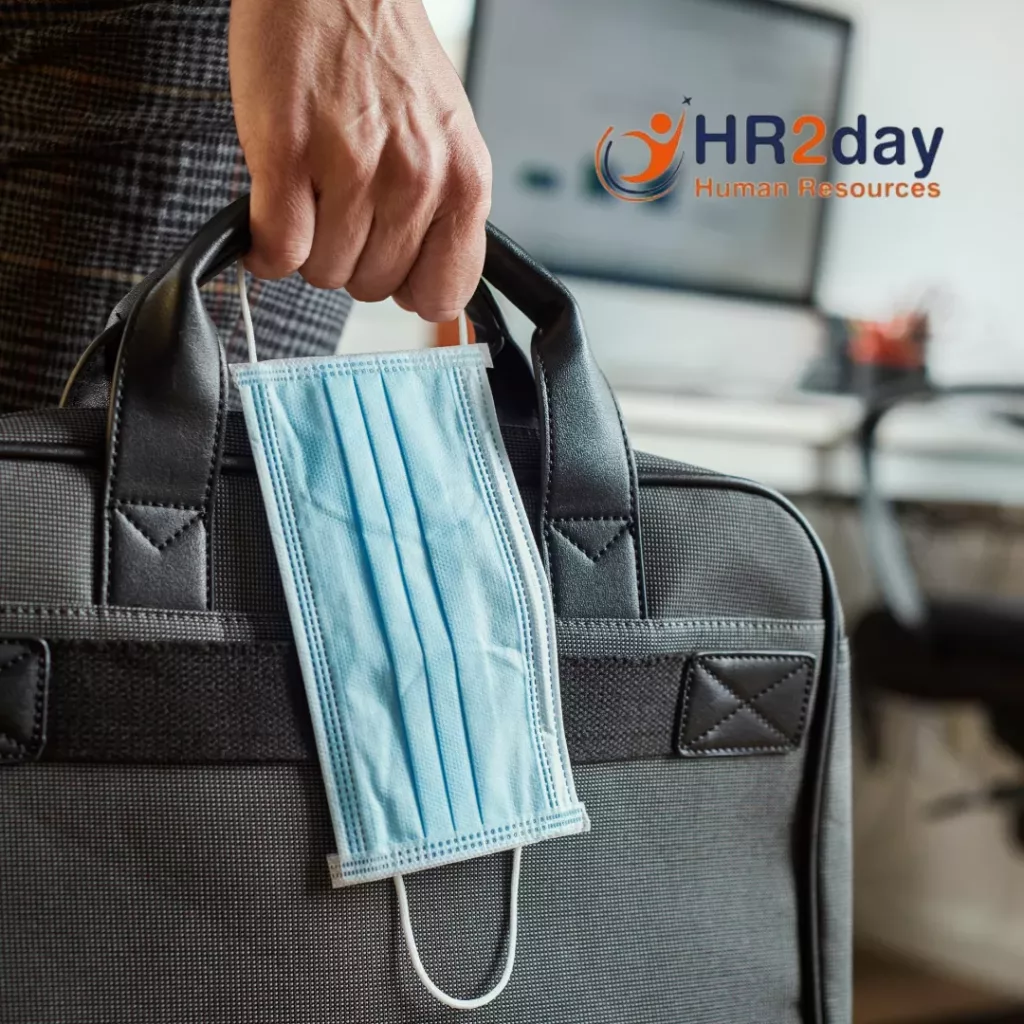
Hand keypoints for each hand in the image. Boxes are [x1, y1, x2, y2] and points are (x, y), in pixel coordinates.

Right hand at [229, 0, 491, 321]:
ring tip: (310, 190)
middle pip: (373, 288)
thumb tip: (429, 296)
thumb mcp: (446, 141)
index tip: (390, 267)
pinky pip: (278, 250)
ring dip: (307, 245)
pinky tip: (270, 212)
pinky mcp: (289, 153)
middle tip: (340, 206)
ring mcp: (353, 167)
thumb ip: (444, 215)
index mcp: (464, 180)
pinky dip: (264, 247)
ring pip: (323, 272)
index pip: (443, 294)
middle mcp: (417, 179)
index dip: (408, 288)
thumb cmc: (386, 59)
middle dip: (350, 257)